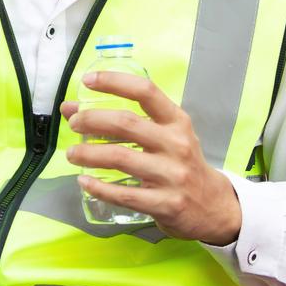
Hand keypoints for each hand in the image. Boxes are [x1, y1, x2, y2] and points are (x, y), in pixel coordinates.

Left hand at [60, 72, 241, 245]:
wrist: (214, 206)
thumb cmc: (181, 164)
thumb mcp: (164, 137)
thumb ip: (125, 121)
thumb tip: (71, 109)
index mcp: (177, 122)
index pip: (145, 92)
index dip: (114, 82)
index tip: (88, 79)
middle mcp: (177, 144)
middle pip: (127, 124)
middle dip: (92, 120)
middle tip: (74, 124)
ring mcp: (173, 175)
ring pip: (121, 158)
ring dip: (89, 154)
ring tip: (72, 153)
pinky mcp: (166, 203)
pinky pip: (124, 194)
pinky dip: (99, 187)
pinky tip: (85, 181)